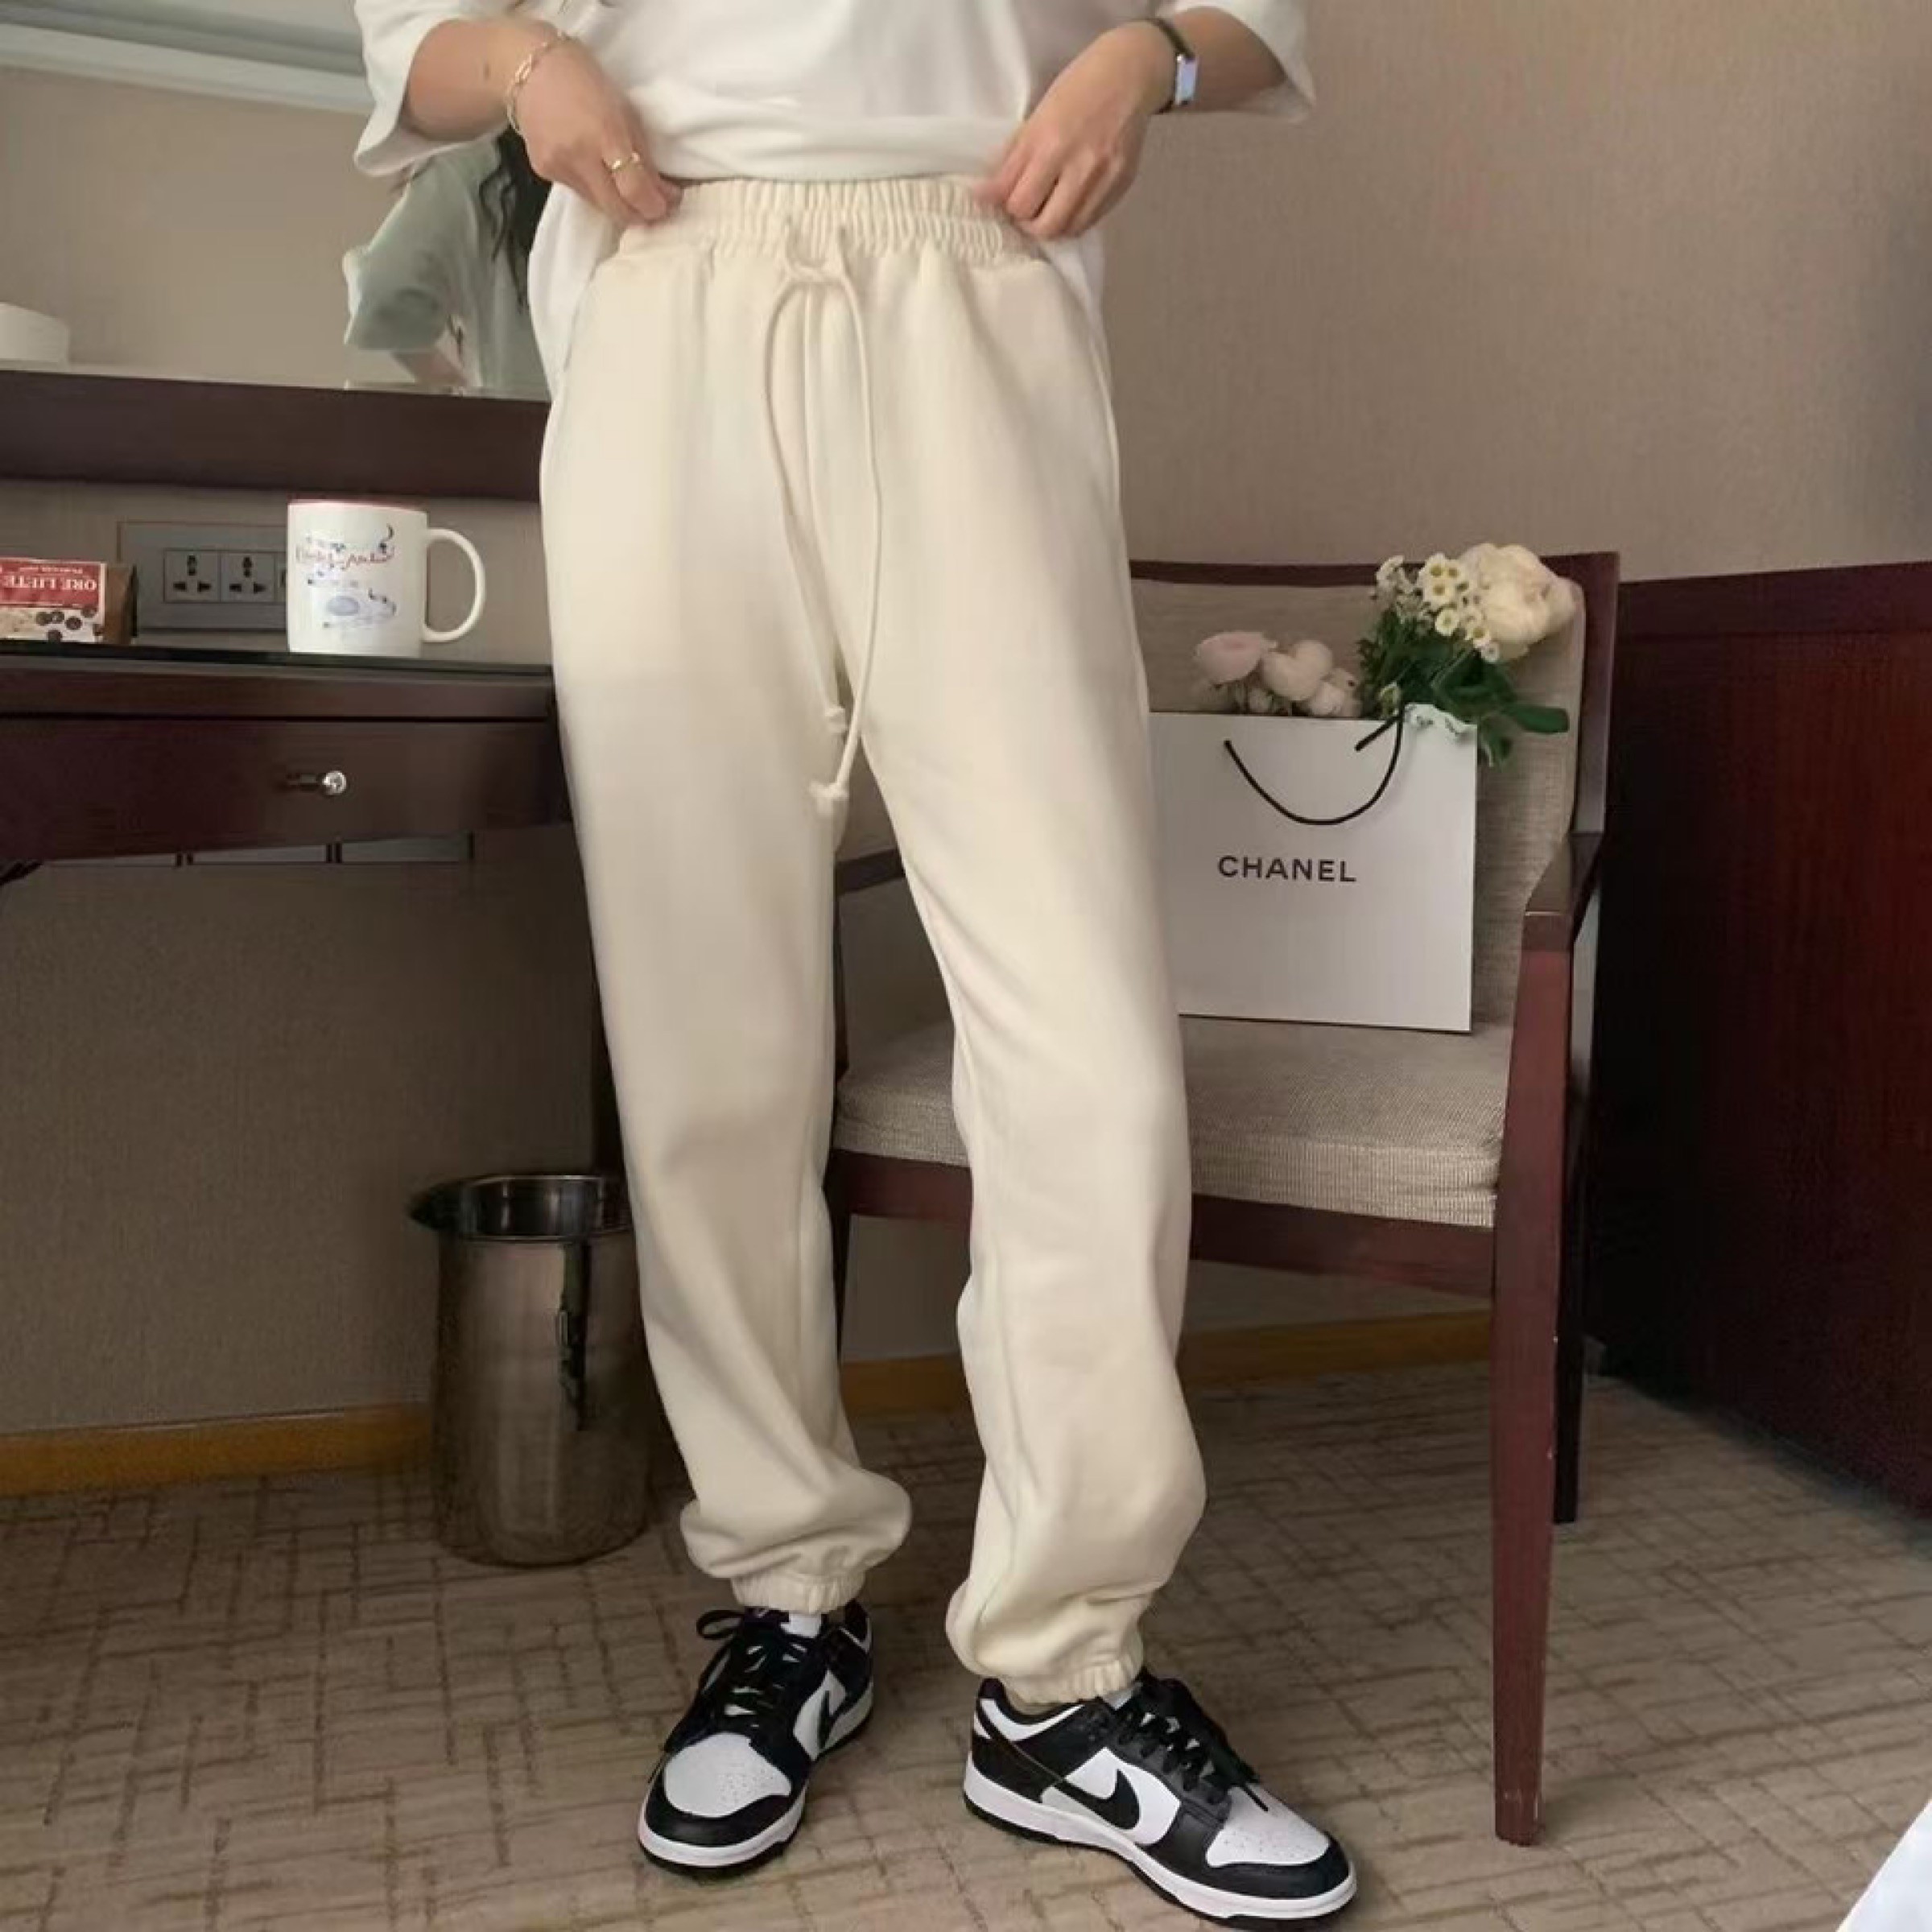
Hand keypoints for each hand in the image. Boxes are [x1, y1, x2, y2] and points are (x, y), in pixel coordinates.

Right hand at [502, 26, 677, 227]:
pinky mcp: (544, 172)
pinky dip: (596, 190)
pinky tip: (598, 172)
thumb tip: (664, 193)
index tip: (667, 204)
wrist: (529, 68)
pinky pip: (580, 193)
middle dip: (640, 214)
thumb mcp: (625, 111)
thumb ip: (643, 156)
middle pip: (616, 210)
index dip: (654, 205)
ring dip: (619, 202)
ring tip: (629, 188)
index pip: (633, 189)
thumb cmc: (585, 81)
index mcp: (604, 134)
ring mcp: (558, 167)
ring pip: (599, 205)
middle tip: (654, 207)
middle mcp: (578, 156)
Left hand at [975, 24, 1170, 240]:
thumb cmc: (1079, 87)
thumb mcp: (1039, 115)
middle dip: (1024, 219)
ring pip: (1065, 229)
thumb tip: (992, 191)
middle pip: (1039, 222)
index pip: (1012, 194)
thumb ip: (1017, 155)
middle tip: (1022, 207)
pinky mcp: (1119, 187)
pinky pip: (1088, 222)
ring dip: (1049, 225)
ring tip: (1045, 209)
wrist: (1129, 76)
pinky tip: (1067, 204)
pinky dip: (1071, 220)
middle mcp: (1076, 165)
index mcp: (1048, 142)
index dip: (997, 201)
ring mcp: (1101, 180)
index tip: (993, 199)